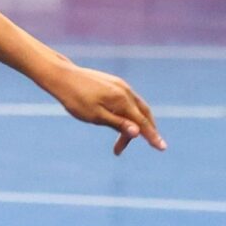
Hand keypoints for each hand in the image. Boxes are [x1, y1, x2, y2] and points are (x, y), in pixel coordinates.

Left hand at [46, 64, 164, 154]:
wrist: (62, 77)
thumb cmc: (75, 99)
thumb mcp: (95, 116)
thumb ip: (118, 124)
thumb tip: (138, 132)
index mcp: (122, 100)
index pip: (142, 122)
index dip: (152, 136)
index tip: (162, 148)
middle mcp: (125, 91)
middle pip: (143, 115)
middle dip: (143, 132)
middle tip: (124, 148)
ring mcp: (121, 85)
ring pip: (136, 107)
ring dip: (135, 123)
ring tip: (122, 139)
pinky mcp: (114, 83)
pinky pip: (129, 101)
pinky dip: (130, 113)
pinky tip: (121, 120)